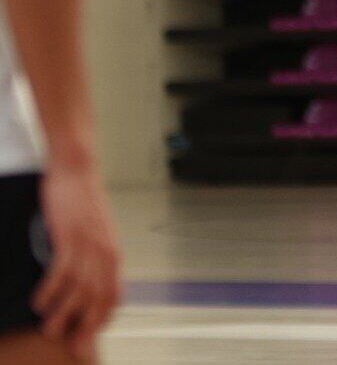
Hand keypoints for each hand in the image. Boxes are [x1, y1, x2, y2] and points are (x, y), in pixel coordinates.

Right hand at [34, 164, 120, 357]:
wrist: (77, 172)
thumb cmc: (82, 206)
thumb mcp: (95, 237)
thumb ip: (94, 261)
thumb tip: (84, 287)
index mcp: (114, 256)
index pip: (113, 297)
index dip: (101, 321)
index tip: (86, 340)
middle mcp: (107, 253)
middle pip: (98, 299)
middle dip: (85, 326)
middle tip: (71, 347)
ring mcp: (89, 244)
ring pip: (80, 289)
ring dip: (64, 313)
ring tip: (49, 329)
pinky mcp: (71, 236)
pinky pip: (62, 270)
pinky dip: (51, 290)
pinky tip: (39, 302)